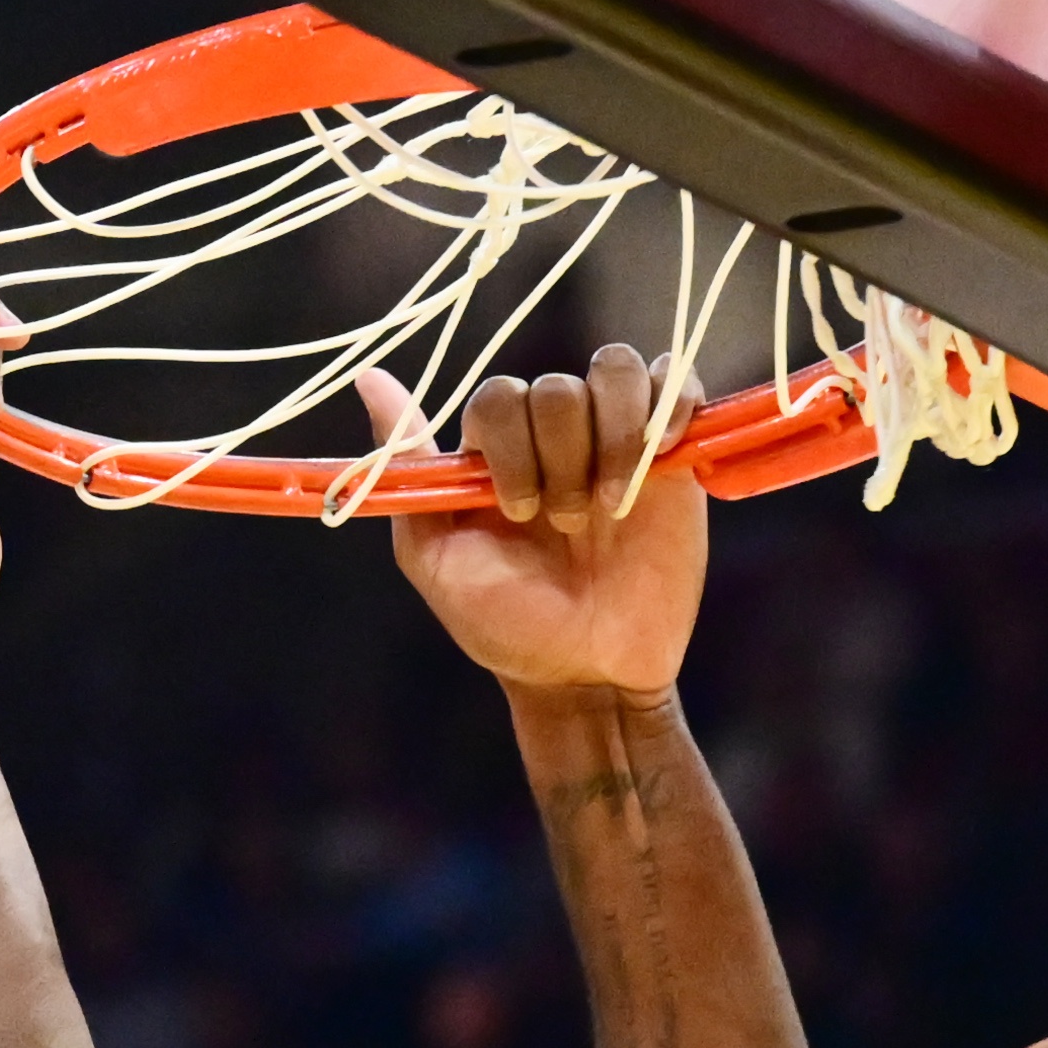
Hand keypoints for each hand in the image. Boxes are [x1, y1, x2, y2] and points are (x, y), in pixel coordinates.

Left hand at [365, 347, 703, 699]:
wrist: (587, 677)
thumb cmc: (507, 626)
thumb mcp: (435, 558)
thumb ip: (406, 469)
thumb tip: (370, 379)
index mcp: (497, 452)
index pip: (500, 396)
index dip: (510, 445)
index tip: (517, 512)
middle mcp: (555, 436)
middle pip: (559, 386)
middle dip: (562, 455)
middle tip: (565, 525)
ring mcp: (616, 441)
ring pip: (616, 371)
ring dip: (615, 432)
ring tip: (613, 503)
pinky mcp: (674, 459)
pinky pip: (677, 384)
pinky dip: (672, 401)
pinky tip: (661, 455)